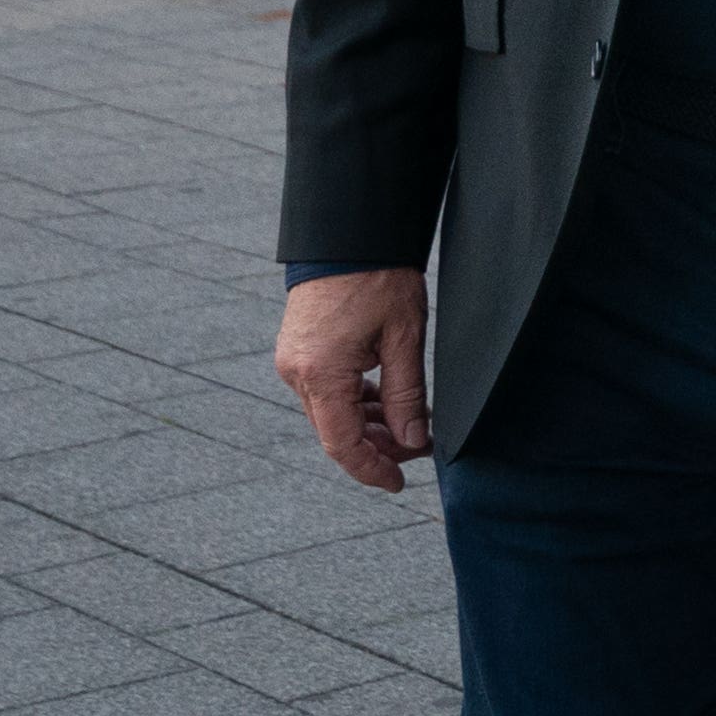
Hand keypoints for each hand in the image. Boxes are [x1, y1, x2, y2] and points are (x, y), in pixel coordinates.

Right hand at [274, 268, 432, 491]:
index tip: (399, 483)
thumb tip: (413, 442)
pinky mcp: (299, 350)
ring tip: (411, 424)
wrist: (349, 232)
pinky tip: (387, 401)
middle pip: (336, 431)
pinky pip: (326, 391)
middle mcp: (298, 373)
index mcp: (321, 374)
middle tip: (420, 446)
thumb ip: (407, 395)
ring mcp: (294, 361)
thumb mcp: (403, 338)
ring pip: (331, 413)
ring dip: (368, 424)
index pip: (343, 445)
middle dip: (378, 447)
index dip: (372, 470)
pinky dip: (355, 402)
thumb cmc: (378, 277)